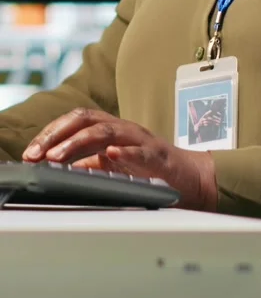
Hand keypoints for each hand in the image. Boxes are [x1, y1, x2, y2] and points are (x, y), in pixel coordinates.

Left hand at [22, 108, 217, 211]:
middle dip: (58, 134)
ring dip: (78, 143)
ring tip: (58, 157)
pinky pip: (140, 151)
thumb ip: (91, 163)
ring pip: (107, 131)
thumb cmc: (152, 171)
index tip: (32, 151)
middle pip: (87, 119)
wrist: (192, 178)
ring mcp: (141, 140)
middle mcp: (124, 129)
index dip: (53, 132)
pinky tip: (111, 155)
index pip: (77, 120)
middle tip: (38, 153)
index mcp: (112, 130)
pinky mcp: (159, 156)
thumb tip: (60, 169)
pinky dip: (125, 152)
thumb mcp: (115, 166)